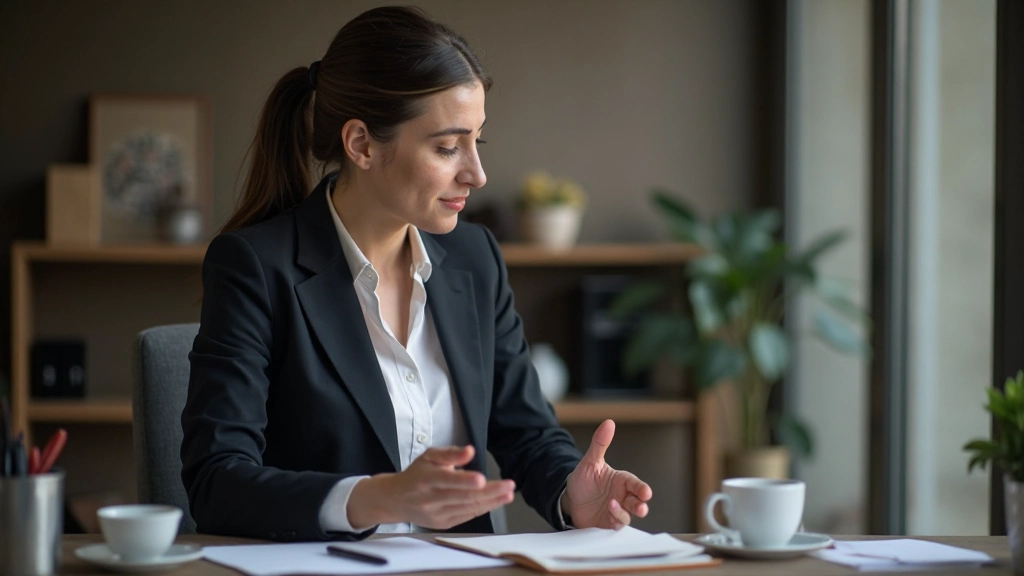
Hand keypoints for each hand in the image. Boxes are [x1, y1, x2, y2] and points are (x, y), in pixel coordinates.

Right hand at [348, 445, 514, 529]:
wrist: (396, 500)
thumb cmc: (416, 475)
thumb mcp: (429, 456)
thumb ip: (450, 453)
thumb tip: (470, 451)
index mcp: (426, 479)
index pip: (448, 481)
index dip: (465, 481)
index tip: (482, 478)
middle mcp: (431, 499)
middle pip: (463, 497)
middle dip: (489, 492)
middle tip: (509, 486)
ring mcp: (437, 514)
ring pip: (468, 509)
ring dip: (491, 502)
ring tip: (508, 494)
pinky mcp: (442, 523)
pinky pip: (466, 516)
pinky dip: (482, 508)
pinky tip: (496, 502)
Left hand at [563, 419, 651, 529]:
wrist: (569, 499)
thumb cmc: (584, 480)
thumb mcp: (590, 462)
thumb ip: (600, 444)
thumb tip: (608, 422)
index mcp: (622, 482)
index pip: (636, 485)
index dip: (642, 489)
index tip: (645, 493)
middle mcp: (622, 497)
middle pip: (637, 503)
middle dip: (640, 505)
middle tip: (640, 507)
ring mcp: (616, 512)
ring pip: (627, 516)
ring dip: (623, 513)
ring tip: (611, 506)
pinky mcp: (607, 524)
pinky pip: (615, 526)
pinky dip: (613, 523)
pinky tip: (607, 517)